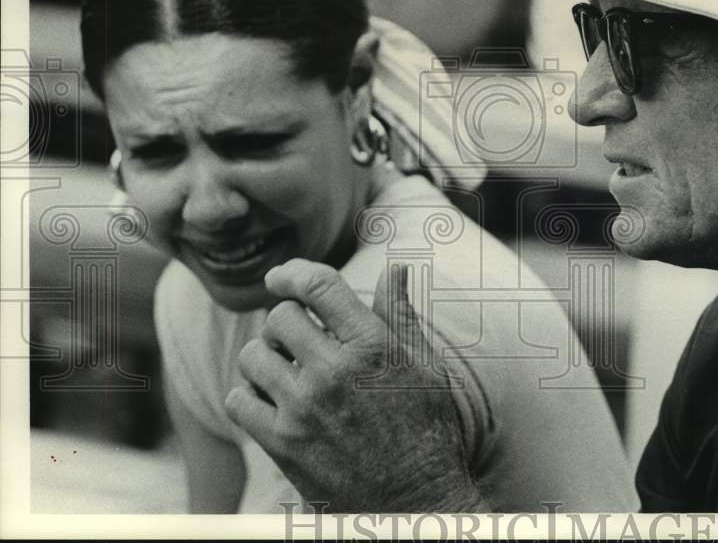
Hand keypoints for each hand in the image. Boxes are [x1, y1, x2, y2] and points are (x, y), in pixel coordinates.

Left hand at [224, 259, 487, 511]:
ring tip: (286, 370)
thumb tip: (396, 267)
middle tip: (299, 339)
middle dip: (287, 322)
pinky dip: (249, 396)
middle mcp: (336, 371)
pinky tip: (273, 401)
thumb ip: (401, 314)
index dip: (293, 272)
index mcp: (373, 345)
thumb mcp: (425, 365)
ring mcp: (305, 408)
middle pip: (279, 317)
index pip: (318, 285)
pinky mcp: (283, 444)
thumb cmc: (428, 428)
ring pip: (254, 355)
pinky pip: (240, 400)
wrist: (416, 501)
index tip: (281, 276)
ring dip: (266, 357)